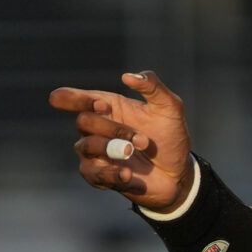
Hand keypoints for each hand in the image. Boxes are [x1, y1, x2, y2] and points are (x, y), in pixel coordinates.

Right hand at [49, 70, 194, 211]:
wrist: (177, 173)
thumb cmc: (170, 136)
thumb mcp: (169, 107)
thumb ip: (152, 87)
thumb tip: (127, 76)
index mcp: (109, 107)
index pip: (79, 98)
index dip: (74, 98)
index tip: (98, 105)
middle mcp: (97, 128)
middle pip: (84, 121)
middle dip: (112, 129)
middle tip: (142, 140)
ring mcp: (95, 152)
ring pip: (84, 146)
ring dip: (114, 149)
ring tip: (135, 154)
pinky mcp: (98, 175)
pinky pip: (92, 173)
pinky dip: (110, 172)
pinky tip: (127, 173)